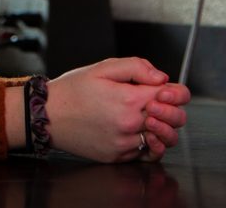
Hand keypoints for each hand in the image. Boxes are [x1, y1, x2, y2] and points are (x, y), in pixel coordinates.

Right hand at [45, 57, 189, 162]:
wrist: (47, 115)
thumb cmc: (73, 90)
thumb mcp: (104, 67)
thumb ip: (137, 67)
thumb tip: (162, 78)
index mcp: (130, 99)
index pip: (176, 96)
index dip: (177, 90)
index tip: (168, 88)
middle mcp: (130, 124)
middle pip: (176, 120)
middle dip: (174, 108)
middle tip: (160, 102)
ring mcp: (124, 144)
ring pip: (164, 140)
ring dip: (163, 128)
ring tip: (150, 118)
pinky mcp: (116, 157)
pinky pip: (144, 154)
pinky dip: (148, 143)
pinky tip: (139, 132)